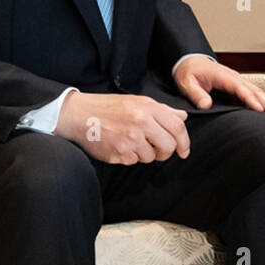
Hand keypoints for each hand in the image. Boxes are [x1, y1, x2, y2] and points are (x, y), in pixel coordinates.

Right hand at [55, 91, 188, 163]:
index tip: (185, 151)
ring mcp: (129, 140)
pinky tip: (120, 145)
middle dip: (166, 152)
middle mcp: (141, 123)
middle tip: (159, 150)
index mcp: (148, 108)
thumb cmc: (109, 107)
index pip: (177, 128)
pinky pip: (133, 161)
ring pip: (150, 157)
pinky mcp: (118, 153)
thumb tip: (182, 117)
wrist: (80, 115)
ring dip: (145, 154)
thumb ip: (163, 111)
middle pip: (168, 146)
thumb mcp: (138, 102)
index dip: (184, 142)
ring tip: (132, 141)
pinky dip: (130, 156)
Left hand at [172, 56, 264, 114]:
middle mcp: (233, 77)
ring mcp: (236, 81)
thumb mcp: (187, 83)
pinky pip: (251, 93)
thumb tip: (207, 105)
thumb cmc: (189, 72)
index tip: (259, 109)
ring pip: (255, 91)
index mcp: (222, 76)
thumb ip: (197, 94)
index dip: (250, 99)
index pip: (240, 88)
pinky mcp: (235, 86)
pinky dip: (261, 101)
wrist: (189, 62)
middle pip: (254, 90)